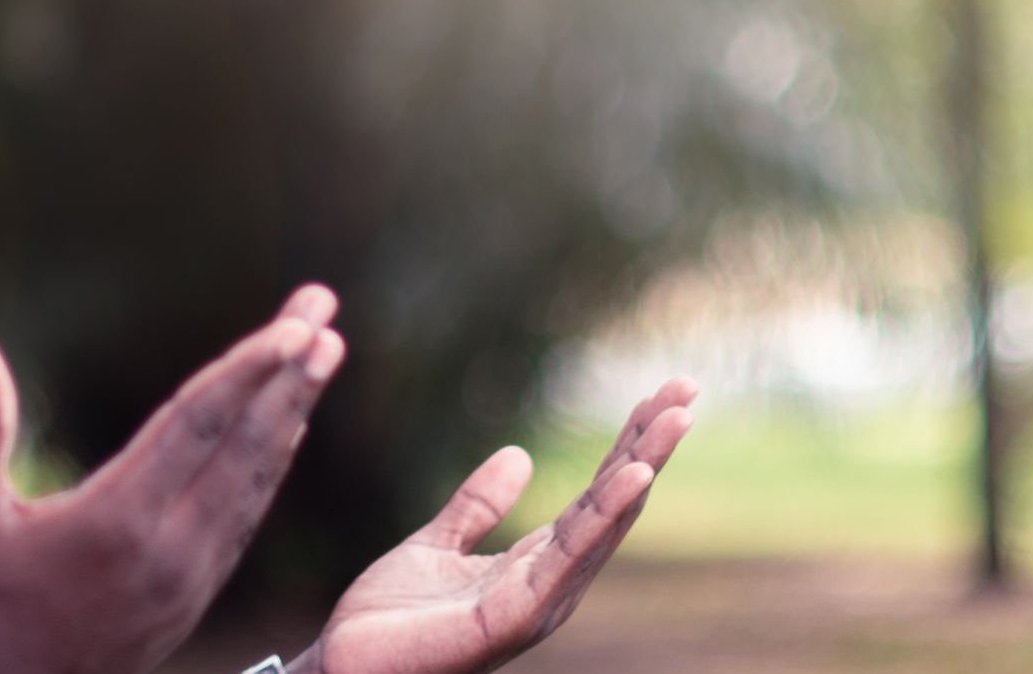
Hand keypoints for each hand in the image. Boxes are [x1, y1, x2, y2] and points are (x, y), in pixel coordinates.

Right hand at [0, 286, 347, 673]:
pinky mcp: (185, 606)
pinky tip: (279, 439)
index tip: (299, 323)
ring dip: (289, 416)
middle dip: (291, 375)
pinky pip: (241, 523)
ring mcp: (184, 586)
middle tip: (326, 310)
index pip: (200, 425)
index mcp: (117, 524)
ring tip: (321, 358)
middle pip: (245, 446)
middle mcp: (167, 555)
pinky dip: (265, 470)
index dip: (251, 367)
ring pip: (252, 486)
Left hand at [288, 378, 697, 673]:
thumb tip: (521, 454)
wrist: (345, 669)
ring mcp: (539, 602)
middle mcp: (550, 585)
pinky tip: (635, 474)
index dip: (628, 445)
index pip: (595, 496)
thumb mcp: (436, 544)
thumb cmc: (388, 622)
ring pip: (604, 523)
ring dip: (642, 466)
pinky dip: (606, 514)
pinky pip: (568, 557)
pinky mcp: (514, 616)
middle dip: (650, 445)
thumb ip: (477, 506)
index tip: (661, 397)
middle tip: (687, 387)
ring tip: (677, 417)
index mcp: (535, 566)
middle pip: (613, 504)